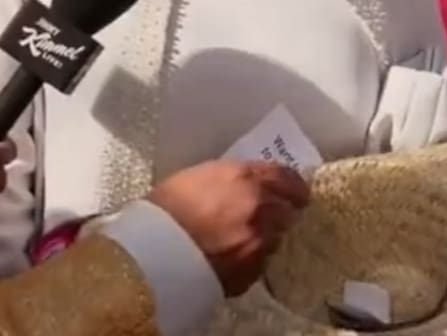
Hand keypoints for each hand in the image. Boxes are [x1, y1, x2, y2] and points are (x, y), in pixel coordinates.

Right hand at [149, 160, 309, 296]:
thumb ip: (233, 178)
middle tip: (263, 215)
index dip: (292, 185)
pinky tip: (229, 256)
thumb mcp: (199, 176)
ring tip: (240, 239)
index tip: (291, 190)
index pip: (289, 179)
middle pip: (290, 210)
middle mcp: (262, 208)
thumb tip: (249, 186)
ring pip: (276, 238)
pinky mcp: (254, 271)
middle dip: (279, 212)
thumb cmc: (167, 208)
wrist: (155, 251)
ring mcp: (260, 242)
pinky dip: (251, 258)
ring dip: (264, 236)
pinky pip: (261, 261)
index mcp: (246, 179)